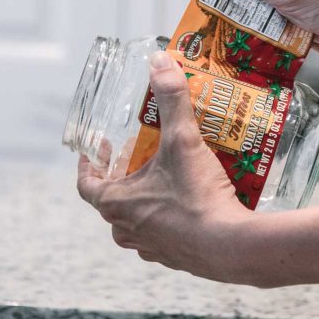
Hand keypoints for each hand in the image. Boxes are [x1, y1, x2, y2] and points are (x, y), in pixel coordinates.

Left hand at [77, 51, 251, 281]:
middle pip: (114, 199)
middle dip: (125, 176)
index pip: (87, 183)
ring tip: (167, 176)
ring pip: (138, 219)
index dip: (89, 164)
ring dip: (146, 198)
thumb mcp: (183, 142)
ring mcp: (151, 247)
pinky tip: (191, 201)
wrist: (231, 247)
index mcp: (116, 204)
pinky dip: (170, 217)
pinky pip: (164, 233)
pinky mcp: (176, 256)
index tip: (100, 148)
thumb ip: (172, 100)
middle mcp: (127, 229)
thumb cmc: (196, 198)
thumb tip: (160, 62)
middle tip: (141, 156)